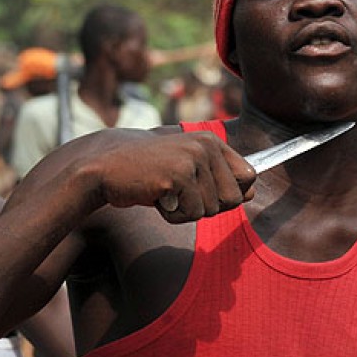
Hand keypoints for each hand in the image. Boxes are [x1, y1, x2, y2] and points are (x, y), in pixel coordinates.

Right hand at [92, 131, 256, 221]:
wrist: (104, 168)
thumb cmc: (147, 172)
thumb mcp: (187, 167)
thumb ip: (218, 178)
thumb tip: (252, 192)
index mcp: (211, 141)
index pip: (249, 176)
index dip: (229, 193)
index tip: (202, 190)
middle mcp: (206, 146)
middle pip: (234, 198)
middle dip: (207, 206)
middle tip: (179, 193)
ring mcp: (192, 159)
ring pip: (210, 210)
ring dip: (185, 211)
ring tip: (164, 192)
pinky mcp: (177, 176)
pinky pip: (190, 214)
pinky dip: (172, 215)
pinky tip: (156, 197)